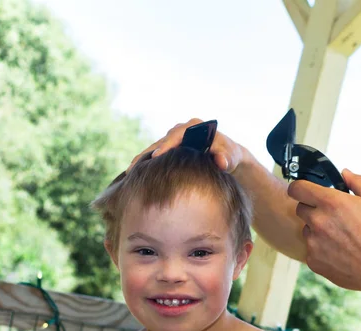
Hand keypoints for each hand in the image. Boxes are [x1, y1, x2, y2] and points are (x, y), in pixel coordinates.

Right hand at [127, 118, 244, 172]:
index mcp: (195, 126)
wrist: (228, 157)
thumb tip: (221, 162)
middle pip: (162, 141)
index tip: (157, 156)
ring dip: (143, 159)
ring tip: (130, 173)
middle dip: (149, 153)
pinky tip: (134, 175)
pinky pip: (155, 154)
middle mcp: (182, 130)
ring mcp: (175, 138)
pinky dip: (146, 163)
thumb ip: (226, 158)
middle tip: (136, 168)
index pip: (177, 134)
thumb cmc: (229, 156)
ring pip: (155, 148)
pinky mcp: (171, 148)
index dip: (167, 145)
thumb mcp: (231, 157)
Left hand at [287, 169, 360, 293]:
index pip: (297, 188)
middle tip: (332, 215)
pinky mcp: (313, 261)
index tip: (304, 190)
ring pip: (307, 230)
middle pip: (301, 208)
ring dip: (317, 230)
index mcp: (331, 203)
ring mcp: (313, 243)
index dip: (299, 187)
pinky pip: (311, 249)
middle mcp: (318, 221)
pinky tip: (340, 251)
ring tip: (341, 237)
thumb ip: (358, 182)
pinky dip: (321, 249)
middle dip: (313, 209)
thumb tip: (345, 173)